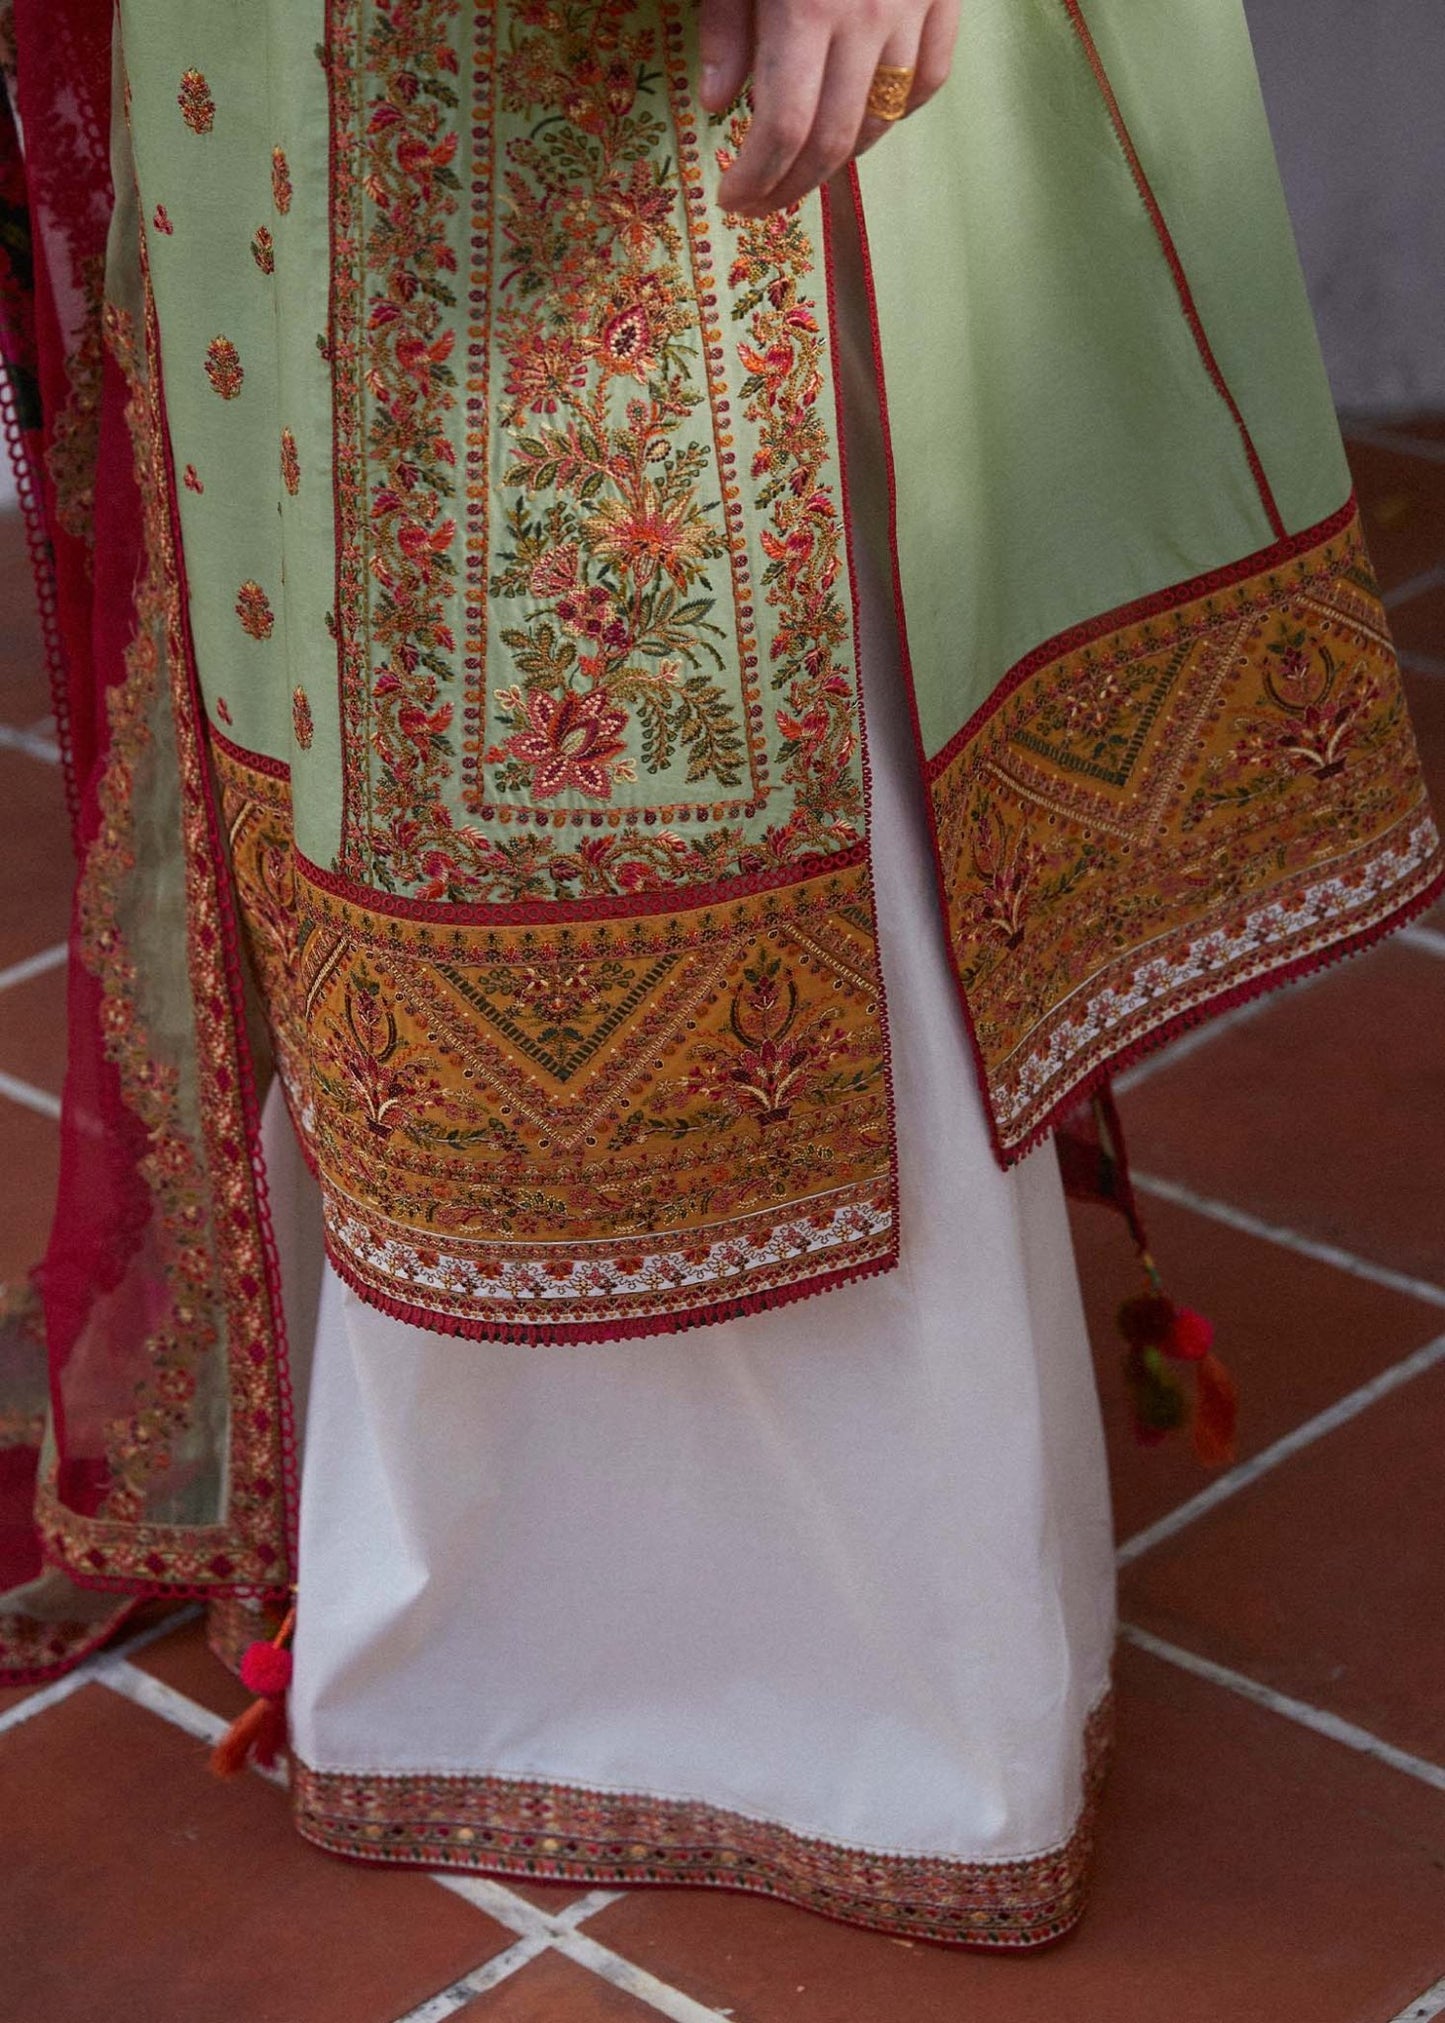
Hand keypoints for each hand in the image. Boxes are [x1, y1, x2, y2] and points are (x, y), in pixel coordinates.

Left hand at [699, 0, 960, 217]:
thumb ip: (725, 24)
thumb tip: (716, 104)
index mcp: (806, 8)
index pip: (783, 130)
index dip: (756, 179)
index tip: (730, 199)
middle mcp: (867, 20)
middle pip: (834, 142)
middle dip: (791, 187)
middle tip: (759, 204)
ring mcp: (913, 9)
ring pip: (882, 122)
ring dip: (840, 161)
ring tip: (802, 170)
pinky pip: (927, 80)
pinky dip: (896, 114)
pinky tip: (864, 121)